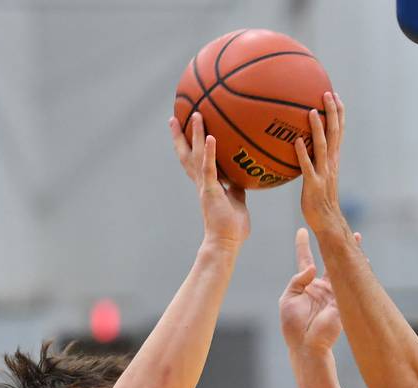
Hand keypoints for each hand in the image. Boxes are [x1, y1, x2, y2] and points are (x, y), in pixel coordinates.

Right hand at [169, 112, 249, 247]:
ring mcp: (205, 187)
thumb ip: (237, 189)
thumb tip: (244, 178)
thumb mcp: (237, 202)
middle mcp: (202, 184)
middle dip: (180, 136)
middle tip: (174, 117)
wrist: (225, 244)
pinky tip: (211, 136)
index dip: (190, 146)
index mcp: (207, 186)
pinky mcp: (211, 191)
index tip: (184, 131)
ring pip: (196, 155)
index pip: (195, 162)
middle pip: (187, 154)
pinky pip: (209, 168)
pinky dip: (209, 152)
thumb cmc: (232, 229)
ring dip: (195, 134)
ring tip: (195, 113)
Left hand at [279, 228, 344, 355]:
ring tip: (355, 237)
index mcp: (306, 286)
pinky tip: (363, 259)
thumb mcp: (288, 299)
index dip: (303, 245)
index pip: (305, 260)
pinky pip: (350, 283)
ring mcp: (334, 294)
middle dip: (334, 245)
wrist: (307, 345)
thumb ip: (297, 280)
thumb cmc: (293, 326)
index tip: (302, 231)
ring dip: (349, 254)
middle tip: (339, 228)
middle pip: (329, 260)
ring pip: (342, 269)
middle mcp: (322, 287)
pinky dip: (356, 271)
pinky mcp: (343, 301)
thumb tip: (311, 268)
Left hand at [295, 92, 347, 235]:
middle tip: (327, 93)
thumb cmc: (320, 202)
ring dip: (317, 128)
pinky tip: (296, 141)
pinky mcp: (312, 185)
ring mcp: (322, 174)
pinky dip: (303, 153)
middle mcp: (331, 164)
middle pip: (334, 133)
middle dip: (332, 112)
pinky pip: (307, 166)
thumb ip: (313, 161)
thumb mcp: (319, 177)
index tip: (335, 95)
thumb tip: (300, 146)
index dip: (338, 114)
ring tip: (311, 111)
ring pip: (322, 147)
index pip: (339, 132)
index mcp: (333, 161)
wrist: (327, 222)